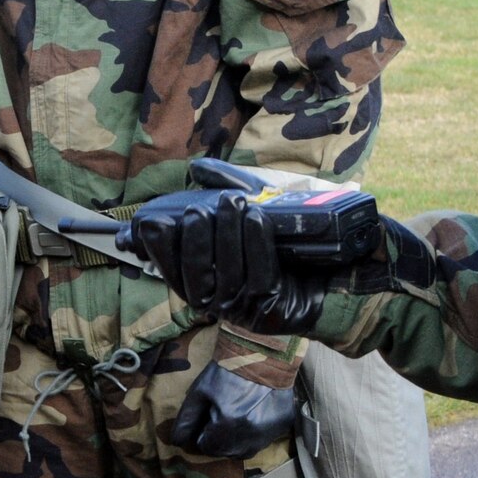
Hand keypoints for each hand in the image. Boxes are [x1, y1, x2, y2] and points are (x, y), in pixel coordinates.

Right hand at [129, 185, 326, 335]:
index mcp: (198, 281)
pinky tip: (255, 218)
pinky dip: (256, 243)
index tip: (155, 221)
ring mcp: (240, 307)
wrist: (322, 277)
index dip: (158, 247)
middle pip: (195, 273)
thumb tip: (196, 168)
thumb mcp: (247, 209)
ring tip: (231, 202)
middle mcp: (213, 299)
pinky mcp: (268, 309)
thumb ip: (221, 186)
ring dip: (227, 234)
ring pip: (227, 271)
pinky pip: (260, 274)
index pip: (168, 268)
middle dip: (194, 238)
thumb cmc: (277, 242)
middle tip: (197, 210)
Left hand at [171, 362, 300, 459]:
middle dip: (218, 441)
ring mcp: (271, 431)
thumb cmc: (226, 371)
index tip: (205, 421)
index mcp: (228, 423)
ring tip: (235, 419)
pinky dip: (255, 434)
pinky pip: (265, 440)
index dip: (203, 435)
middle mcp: (251, 432)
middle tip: (219, 420)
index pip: (208, 448)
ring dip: (237, 442)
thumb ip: (187, 420)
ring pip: (247, 451)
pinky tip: (252, 415)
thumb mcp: (200, 391)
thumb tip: (177, 442)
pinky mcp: (284, 425)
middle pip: (228, 453)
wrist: (262, 353)